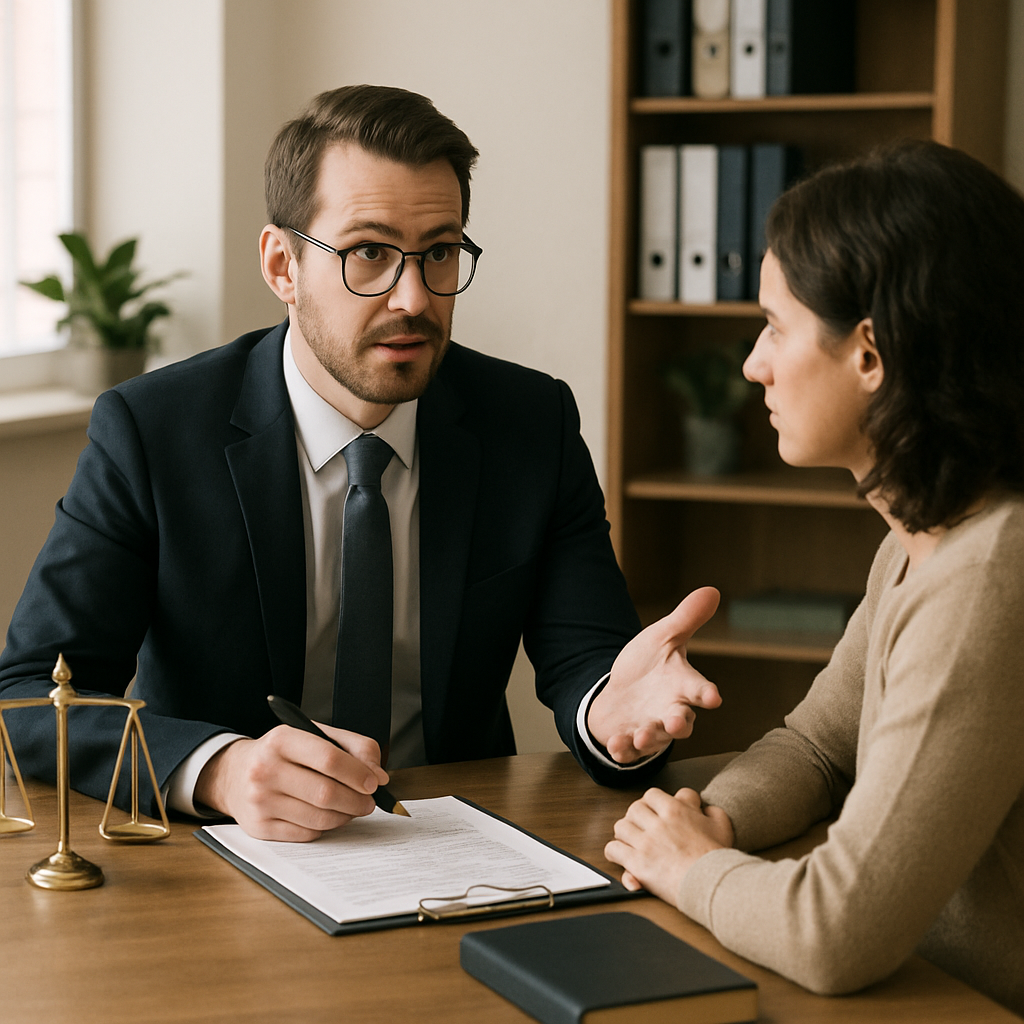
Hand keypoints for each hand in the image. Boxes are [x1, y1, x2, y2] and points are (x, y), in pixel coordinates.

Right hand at [194, 724, 389, 840]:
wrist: (235, 775)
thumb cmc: (284, 754)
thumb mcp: (316, 735)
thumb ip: (354, 747)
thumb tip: (379, 776)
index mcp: (281, 739)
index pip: (329, 758)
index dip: (358, 773)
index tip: (375, 782)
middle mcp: (265, 769)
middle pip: (326, 793)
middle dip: (357, 800)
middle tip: (369, 800)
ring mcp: (259, 801)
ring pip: (319, 817)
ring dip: (345, 816)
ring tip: (352, 808)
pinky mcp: (259, 827)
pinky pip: (307, 834)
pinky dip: (325, 827)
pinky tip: (327, 815)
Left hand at [587, 587, 722, 761]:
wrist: (621, 691)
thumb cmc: (649, 665)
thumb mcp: (663, 637)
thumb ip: (686, 619)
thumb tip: (713, 590)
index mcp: (682, 685)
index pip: (699, 689)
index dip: (706, 693)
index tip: (714, 697)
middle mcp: (671, 711)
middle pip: (681, 721)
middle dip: (679, 723)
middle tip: (676, 723)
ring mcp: (651, 728)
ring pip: (656, 740)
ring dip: (649, 739)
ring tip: (640, 736)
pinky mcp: (629, 740)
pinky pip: (628, 751)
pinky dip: (622, 750)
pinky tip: (614, 745)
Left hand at [604, 787, 733, 904]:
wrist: (712, 884)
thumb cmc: (717, 858)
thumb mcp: (722, 827)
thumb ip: (713, 812)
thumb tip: (706, 810)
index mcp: (676, 810)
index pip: (653, 794)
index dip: (654, 803)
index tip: (657, 812)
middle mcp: (658, 822)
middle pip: (634, 808)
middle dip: (637, 817)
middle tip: (642, 827)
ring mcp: (646, 842)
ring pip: (621, 826)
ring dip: (625, 833)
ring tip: (632, 841)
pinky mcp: (637, 863)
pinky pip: (613, 849)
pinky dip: (615, 852)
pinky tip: (622, 857)